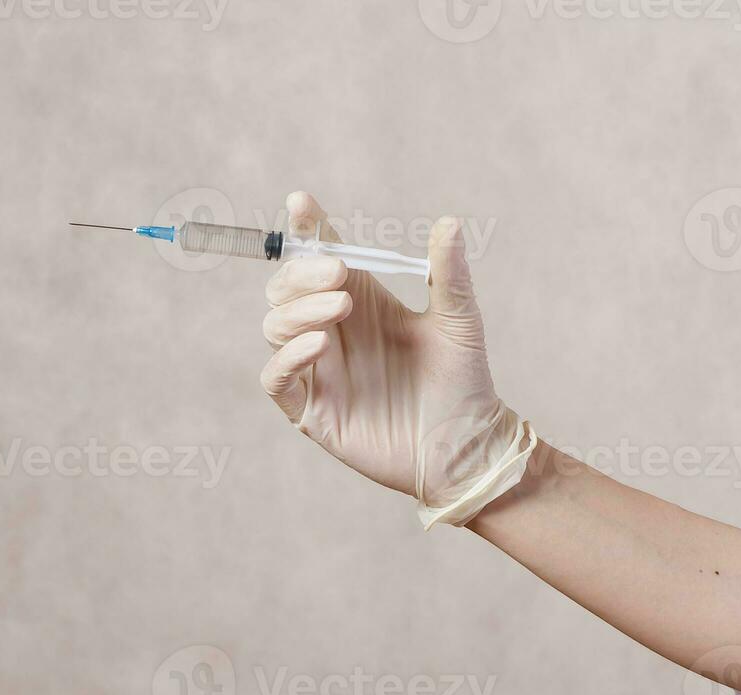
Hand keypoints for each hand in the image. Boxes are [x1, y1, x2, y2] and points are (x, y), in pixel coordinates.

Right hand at [259, 192, 533, 527]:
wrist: (466, 444)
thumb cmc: (463, 380)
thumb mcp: (458, 320)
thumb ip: (448, 274)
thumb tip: (449, 222)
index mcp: (361, 300)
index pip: (319, 256)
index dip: (306, 229)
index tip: (301, 204)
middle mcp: (332, 330)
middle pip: (285, 288)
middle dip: (302, 272)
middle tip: (339, 274)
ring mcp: (318, 369)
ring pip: (274, 326)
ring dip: (298, 309)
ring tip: (339, 306)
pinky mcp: (311, 410)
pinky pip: (276, 377)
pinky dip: (288, 355)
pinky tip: (320, 343)